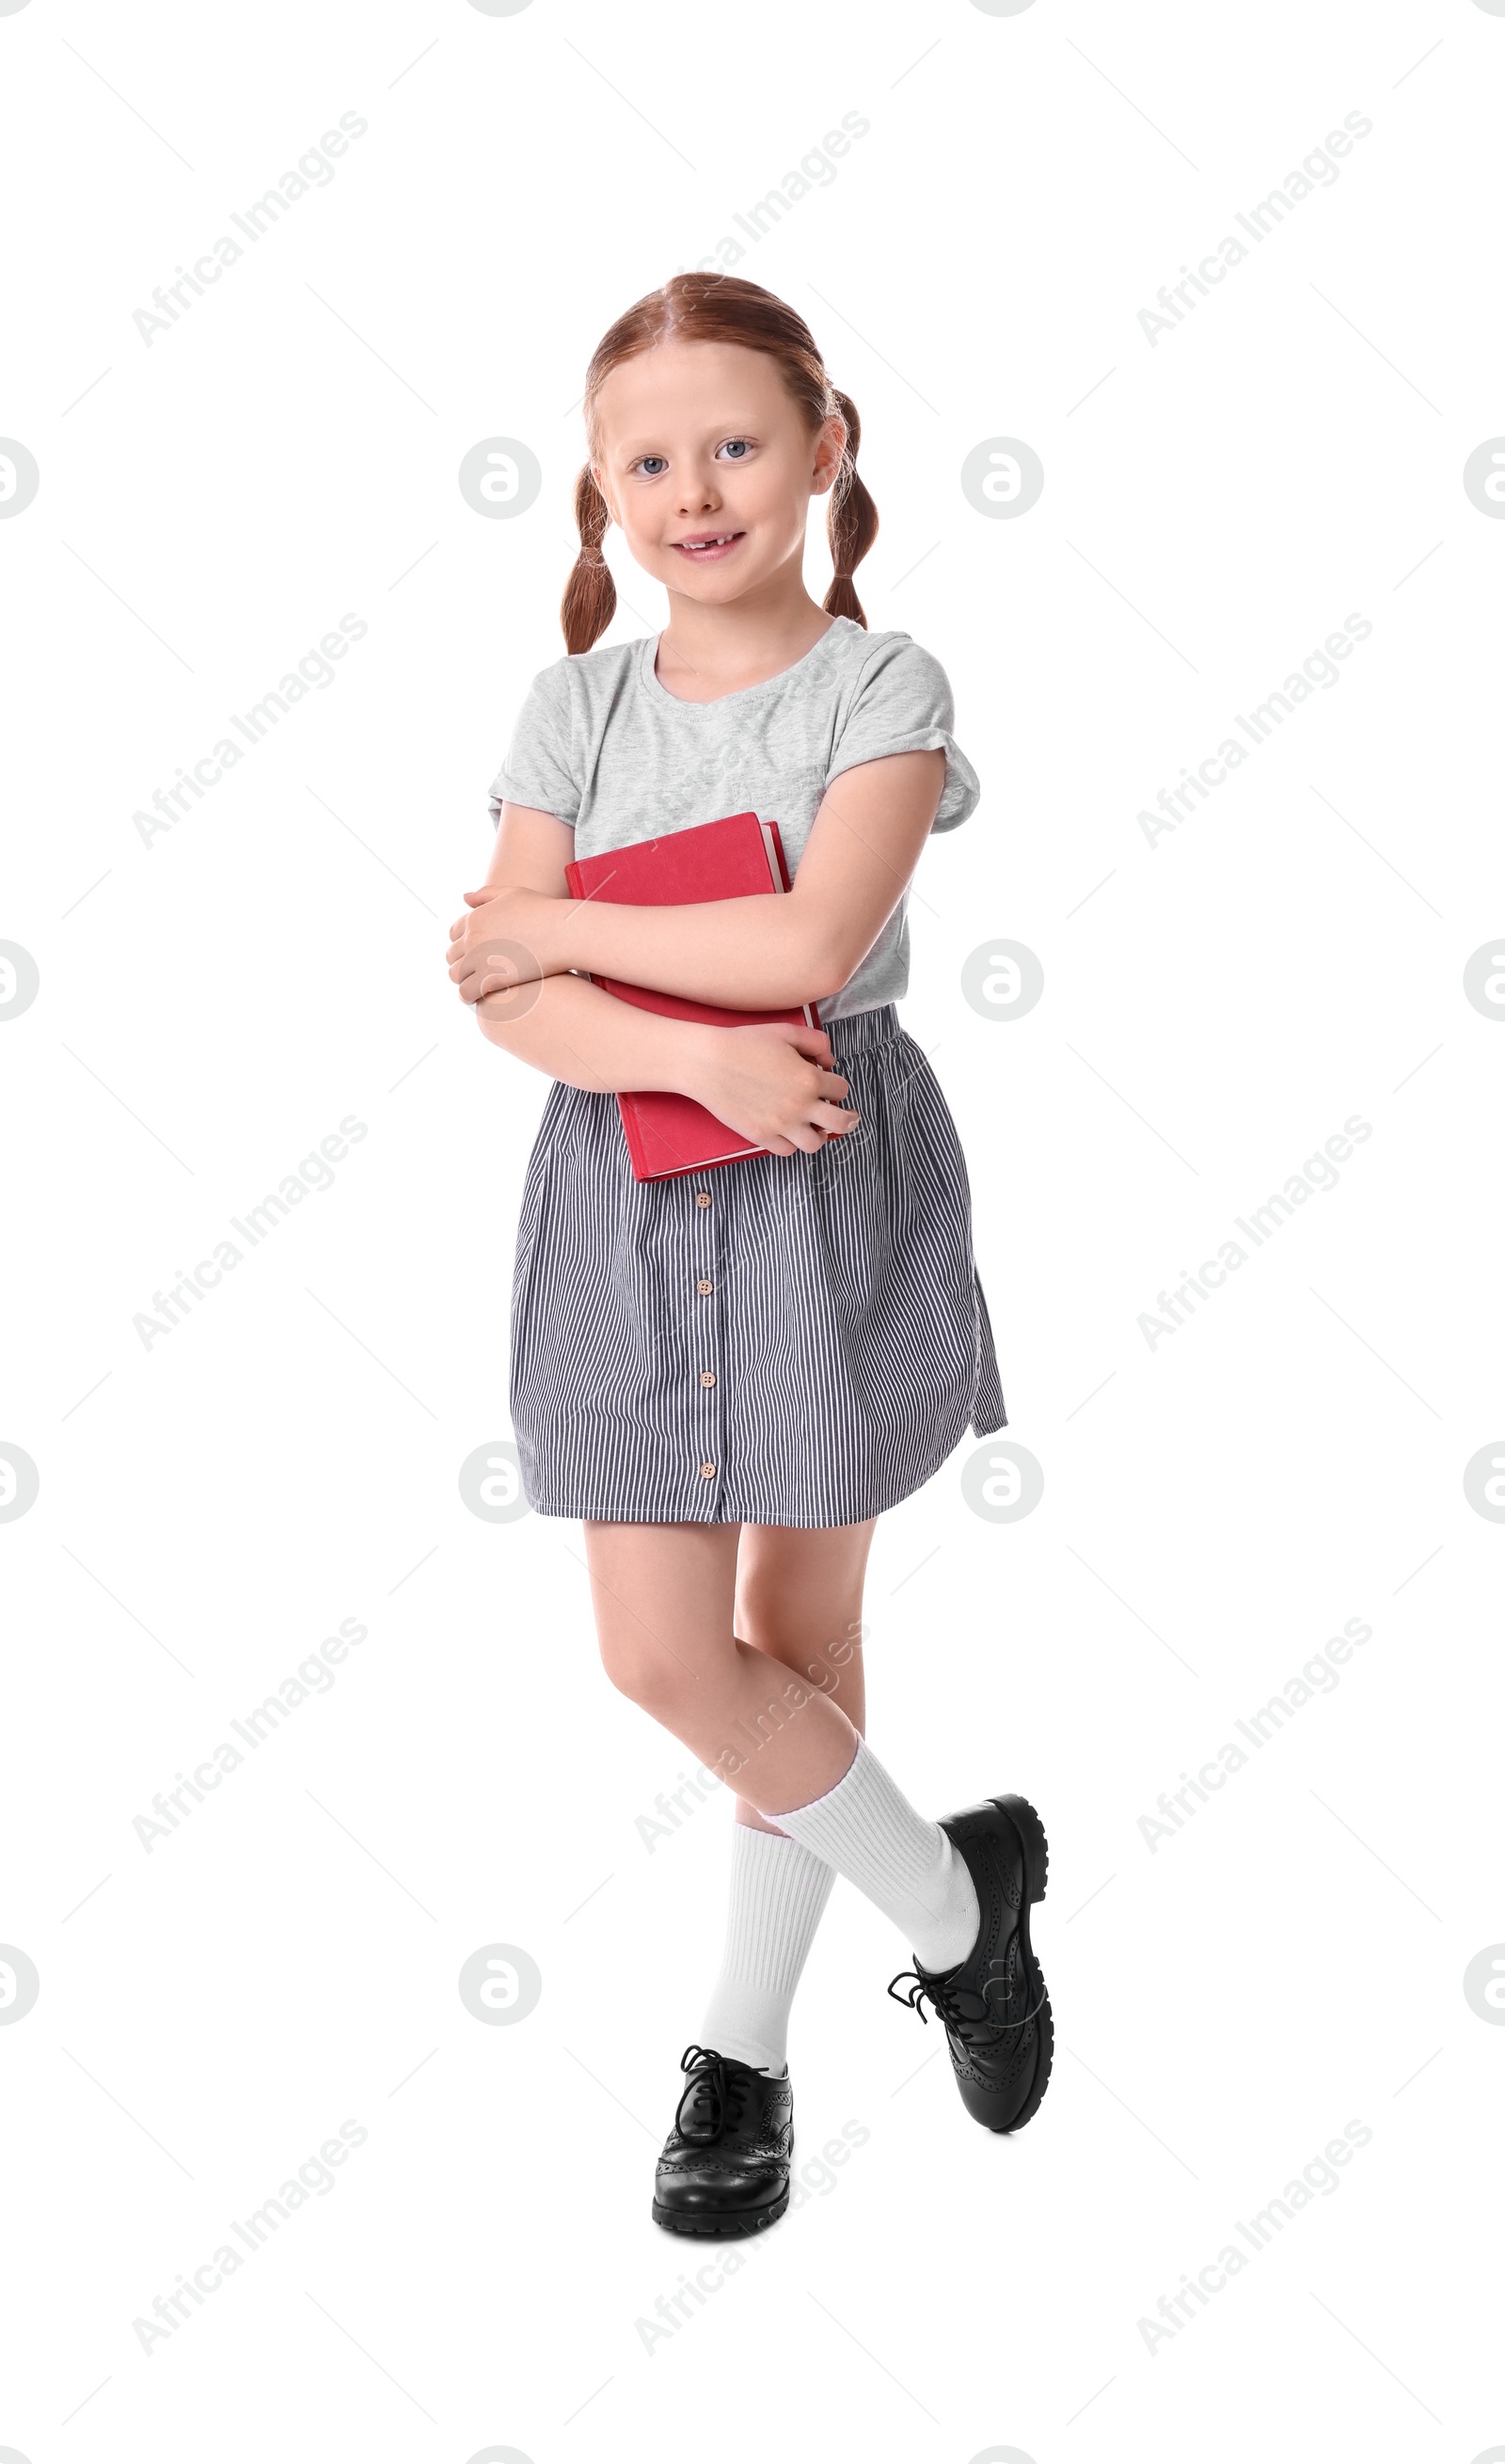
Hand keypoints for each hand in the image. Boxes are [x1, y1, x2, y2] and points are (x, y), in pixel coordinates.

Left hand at [446, 885, 558, 1003]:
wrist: (564, 933)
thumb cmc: (543, 911)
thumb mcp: (512, 893)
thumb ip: (485, 895)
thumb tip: (464, 899)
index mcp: (475, 917)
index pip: (453, 934)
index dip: (462, 944)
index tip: (474, 953)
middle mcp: (472, 937)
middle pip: (452, 955)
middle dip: (462, 963)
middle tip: (475, 972)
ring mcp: (479, 959)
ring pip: (455, 976)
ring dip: (463, 981)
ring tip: (476, 986)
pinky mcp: (490, 979)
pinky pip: (466, 993)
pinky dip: (468, 996)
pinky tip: (480, 999)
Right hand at [684, 1021, 859, 1156]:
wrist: (708, 1062)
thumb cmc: (745, 1043)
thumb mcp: (786, 1032)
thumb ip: (816, 1042)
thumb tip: (829, 1062)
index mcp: (809, 1079)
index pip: (841, 1090)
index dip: (836, 1086)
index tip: (828, 1085)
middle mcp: (800, 1106)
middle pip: (840, 1123)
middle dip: (848, 1119)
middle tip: (848, 1117)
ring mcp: (781, 1124)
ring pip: (816, 1144)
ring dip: (820, 1135)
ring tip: (815, 1128)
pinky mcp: (761, 1136)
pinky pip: (787, 1151)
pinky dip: (792, 1143)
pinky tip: (789, 1132)